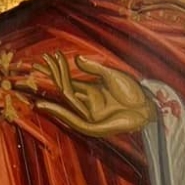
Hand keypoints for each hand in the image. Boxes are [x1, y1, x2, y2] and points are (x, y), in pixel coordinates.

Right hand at [32, 52, 155, 138]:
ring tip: (41, 72)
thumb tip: (77, 59)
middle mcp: (88, 104)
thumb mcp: (112, 76)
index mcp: (92, 92)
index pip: (69, 81)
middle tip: (36, 63)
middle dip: (52, 75)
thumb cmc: (134, 93)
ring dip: (55, 85)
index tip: (48, 56)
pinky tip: (46, 106)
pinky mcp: (93, 128)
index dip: (58, 69)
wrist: (147, 108)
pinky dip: (59, 113)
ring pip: (67, 100)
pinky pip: (73, 120)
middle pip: (64, 89)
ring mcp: (90, 116)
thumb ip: (94, 69)